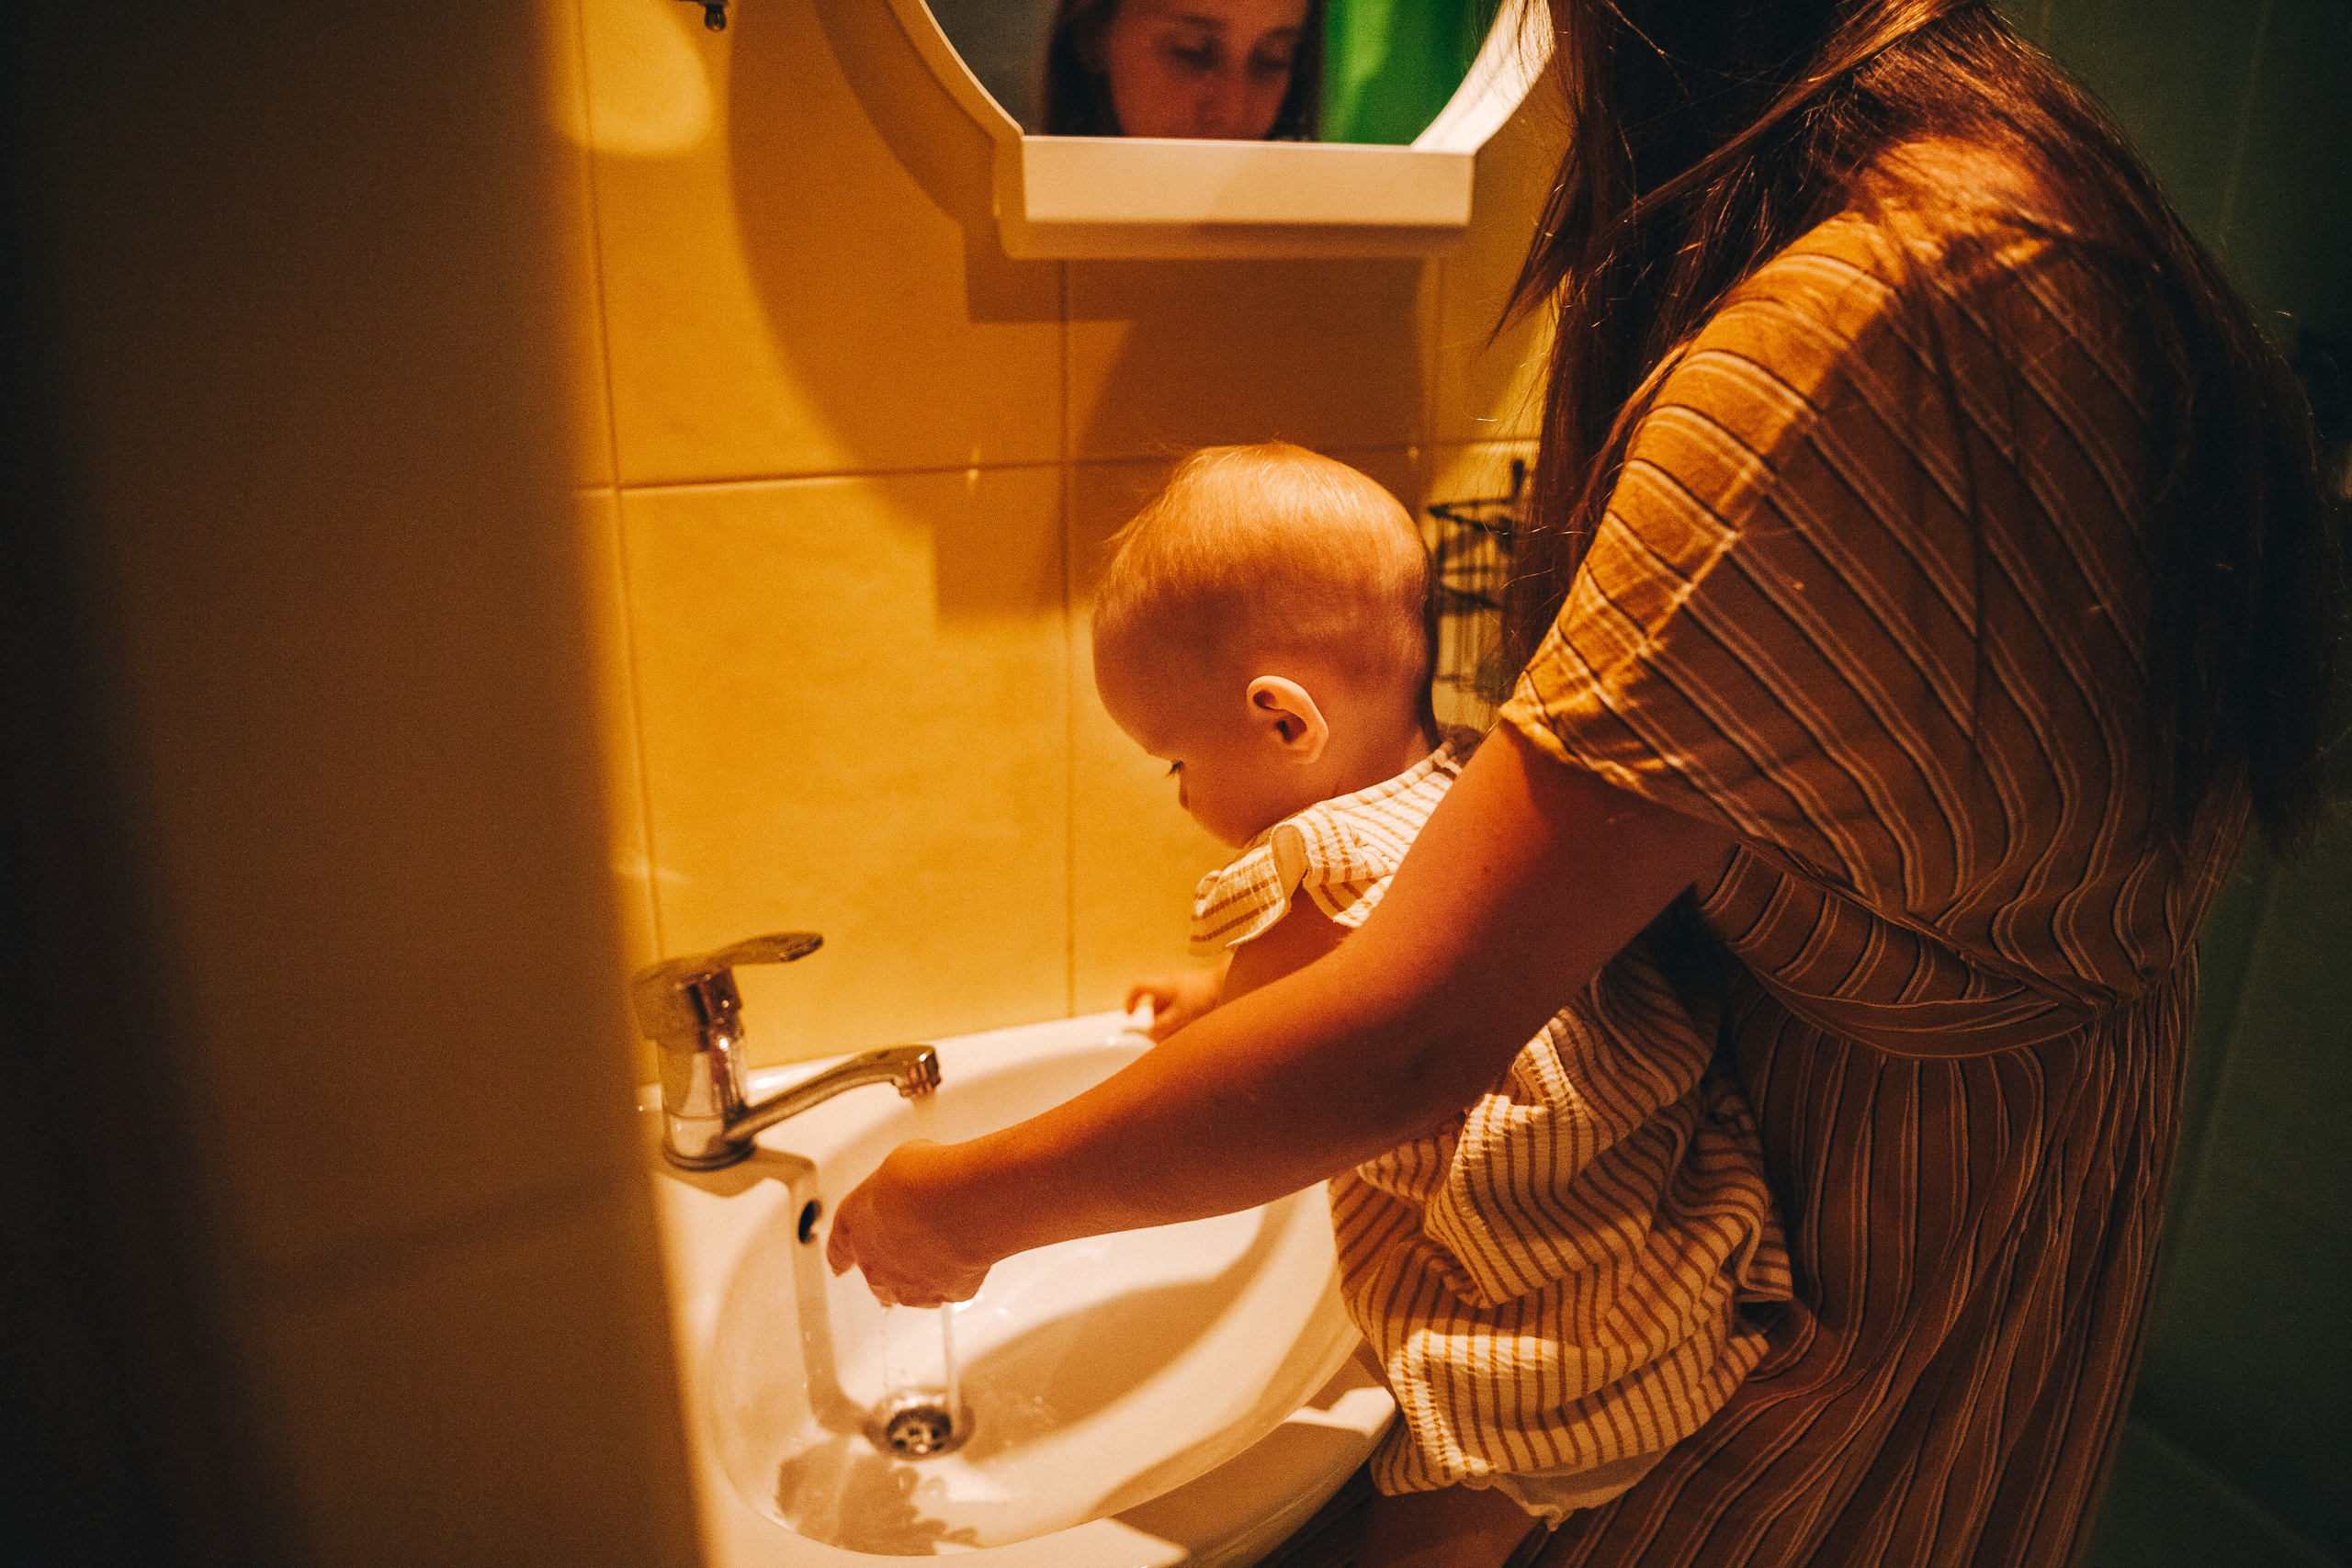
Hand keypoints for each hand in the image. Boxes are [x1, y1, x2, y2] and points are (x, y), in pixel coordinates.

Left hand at [825, 1140, 992, 1307]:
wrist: (955, 1203)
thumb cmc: (923, 1179)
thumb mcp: (901, 1164)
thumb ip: (898, 1187)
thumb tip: (915, 1183)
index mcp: (854, 1225)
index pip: (838, 1248)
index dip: (840, 1257)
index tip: (839, 1267)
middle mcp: (875, 1263)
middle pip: (876, 1276)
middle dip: (892, 1266)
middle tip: (915, 1245)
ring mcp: (909, 1284)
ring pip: (911, 1292)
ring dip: (925, 1275)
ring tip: (946, 1252)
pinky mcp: (947, 1293)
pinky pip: (951, 1289)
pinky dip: (959, 1276)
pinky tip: (969, 1256)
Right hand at [1125, 964, 1224, 1040]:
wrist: (1231, 981)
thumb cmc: (1205, 994)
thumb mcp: (1180, 1015)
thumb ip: (1163, 1026)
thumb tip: (1149, 1035)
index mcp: (1163, 985)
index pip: (1138, 987)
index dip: (1129, 1001)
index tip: (1130, 1015)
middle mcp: (1171, 984)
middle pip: (1154, 1004)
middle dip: (1156, 1021)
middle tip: (1163, 1036)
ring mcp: (1184, 987)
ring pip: (1168, 1007)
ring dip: (1171, 1021)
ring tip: (1183, 1031)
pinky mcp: (1196, 991)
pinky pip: (1182, 1006)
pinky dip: (1183, 1017)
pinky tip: (1193, 1025)